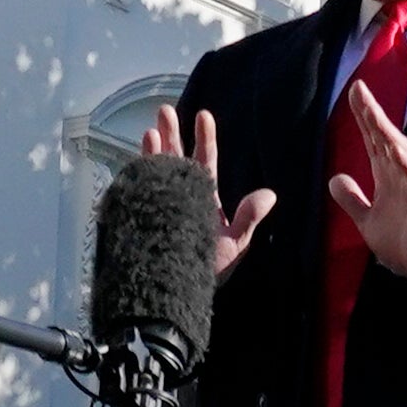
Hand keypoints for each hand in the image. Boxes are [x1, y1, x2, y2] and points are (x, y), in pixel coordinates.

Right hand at [147, 103, 276, 279]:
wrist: (175, 296)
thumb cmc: (207, 273)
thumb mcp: (233, 245)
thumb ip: (248, 218)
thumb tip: (269, 193)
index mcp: (205, 200)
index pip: (205, 162)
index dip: (205, 138)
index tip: (203, 114)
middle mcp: (183, 198)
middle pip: (176, 159)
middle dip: (172, 134)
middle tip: (163, 110)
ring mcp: (162, 207)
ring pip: (157, 171)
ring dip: (153, 151)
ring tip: (149, 131)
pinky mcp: (143, 218)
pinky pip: (140, 192)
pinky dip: (138, 176)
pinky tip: (136, 163)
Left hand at [330, 87, 406, 293]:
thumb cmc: (401, 240)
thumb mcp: (366, 219)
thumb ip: (352, 198)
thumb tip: (334, 178)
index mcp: (387, 176)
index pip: (373, 140)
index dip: (364, 117)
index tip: (354, 92)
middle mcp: (402, 174)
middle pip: (385, 138)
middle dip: (372, 114)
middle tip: (359, 88)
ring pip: (401, 153)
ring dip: (387, 132)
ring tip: (373, 112)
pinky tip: (398, 151)